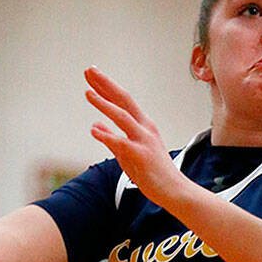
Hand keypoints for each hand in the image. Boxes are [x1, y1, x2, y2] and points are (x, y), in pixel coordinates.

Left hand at [84, 67, 192, 208]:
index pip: (122, 101)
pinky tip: (94, 130)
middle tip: (89, 70)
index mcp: (143, 125)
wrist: (174, 191)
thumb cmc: (152, 173)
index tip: (92, 75)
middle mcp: (144, 128)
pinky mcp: (141, 156)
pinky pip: (121, 143)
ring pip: (122, 117)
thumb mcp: (128, 152)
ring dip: (104, 104)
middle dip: (106, 84)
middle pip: (123, 100)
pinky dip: (107, 135)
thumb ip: (111, 137)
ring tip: (88, 93)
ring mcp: (144, 141)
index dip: (106, 87)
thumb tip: (95, 124)